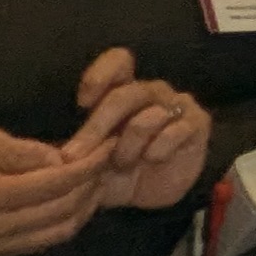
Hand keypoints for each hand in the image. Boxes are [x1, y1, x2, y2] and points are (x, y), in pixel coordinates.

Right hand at [0, 125, 104, 255]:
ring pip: (59, 230)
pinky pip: (43, 242)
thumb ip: (15, 151)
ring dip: (87, 205)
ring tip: (99, 178)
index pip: (56, 182)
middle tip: (110, 159)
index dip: (89, 163)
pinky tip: (76, 202)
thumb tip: (59, 159)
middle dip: (93, 182)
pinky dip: (69, 222)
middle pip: (64, 208)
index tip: (110, 143)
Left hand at [69, 48, 209, 214]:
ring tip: (121, 164)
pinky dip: (157, 150)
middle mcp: (152, 92)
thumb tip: (58, 150)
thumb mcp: (89, 160)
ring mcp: (177, 105)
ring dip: (127, 146)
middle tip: (74, 155)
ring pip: (148, 117)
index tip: (82, 104)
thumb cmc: (115, 171)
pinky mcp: (198, 123)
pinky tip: (152, 160)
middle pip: (125, 95)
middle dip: (96, 127)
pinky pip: (174, 131)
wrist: (153, 194)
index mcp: (124, 91)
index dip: (100, 75)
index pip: (119, 61)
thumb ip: (78, 147)